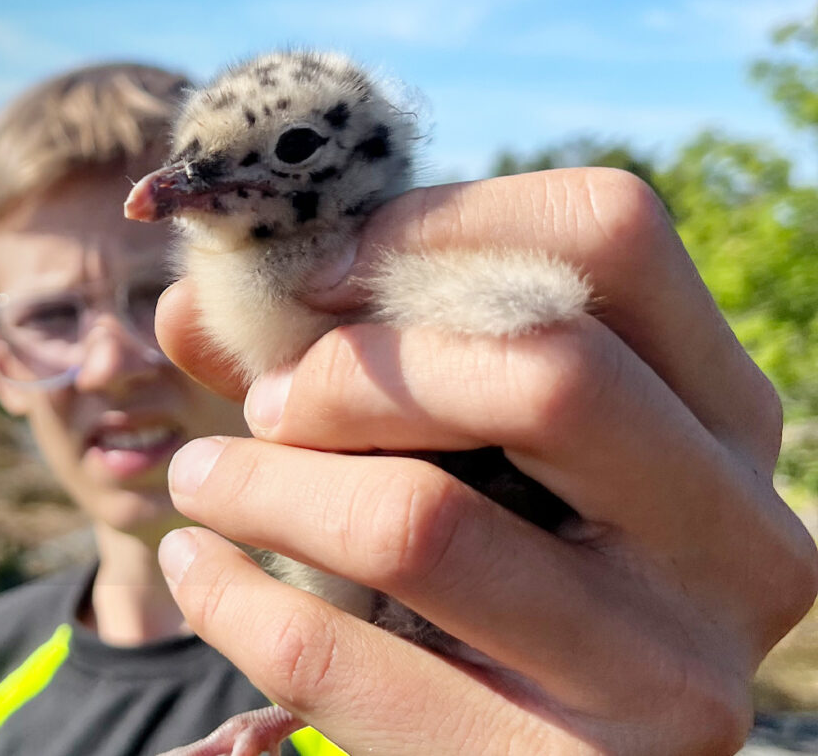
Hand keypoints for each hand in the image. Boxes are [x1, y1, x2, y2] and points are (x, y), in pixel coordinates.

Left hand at [155, 168, 817, 753]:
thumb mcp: (468, 442)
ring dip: (261, 483)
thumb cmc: (504, 557)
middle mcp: (736, 540)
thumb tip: (192, 309)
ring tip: (203, 481)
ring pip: (422, 522)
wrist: (534, 749)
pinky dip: (231, 599)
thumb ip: (343, 359)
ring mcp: (667, 677)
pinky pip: (337, 660)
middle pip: (543, 371)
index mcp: (723, 417)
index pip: (610, 234)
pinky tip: (201, 566)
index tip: (317, 277)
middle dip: (352, 373)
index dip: (439, 226)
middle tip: (267, 403)